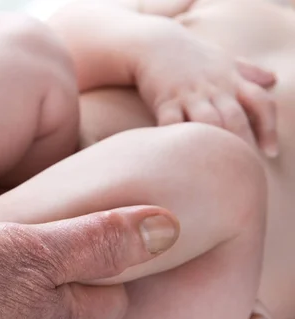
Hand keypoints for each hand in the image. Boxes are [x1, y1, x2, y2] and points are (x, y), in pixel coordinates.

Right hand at [0, 206, 178, 318]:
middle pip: (73, 308)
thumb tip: (170, 227)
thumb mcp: (34, 249)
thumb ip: (100, 240)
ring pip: (31, 318)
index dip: (109, 262)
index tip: (91, 237)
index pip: (114, 293)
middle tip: (42, 242)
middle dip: (66, 276)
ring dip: (23, 290)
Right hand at [135, 21, 277, 156]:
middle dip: (241, 143)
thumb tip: (271, 79)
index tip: (270, 152)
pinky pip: (171, 122)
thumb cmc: (191, 54)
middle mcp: (213, 88)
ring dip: (213, 143)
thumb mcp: (223, 58)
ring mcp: (189, 94)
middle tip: (240, 167)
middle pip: (234, 118)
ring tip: (213, 165)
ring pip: (207, 122)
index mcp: (231, 80)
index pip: (260, 102)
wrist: (154, 44)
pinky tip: (179, 155)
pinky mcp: (164, 100)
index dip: (269, 128)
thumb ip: (248, 71)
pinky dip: (176, 138)